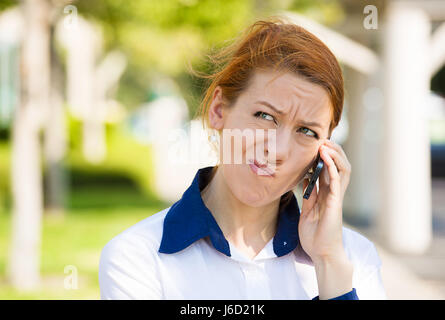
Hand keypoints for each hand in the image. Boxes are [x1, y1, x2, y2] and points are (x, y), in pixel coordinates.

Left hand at [298, 139, 351, 263]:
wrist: (322, 253)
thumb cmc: (315, 235)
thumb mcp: (307, 210)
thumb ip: (309, 194)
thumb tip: (306, 178)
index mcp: (327, 194)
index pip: (328, 169)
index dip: (324, 155)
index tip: (314, 144)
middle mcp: (334, 193)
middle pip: (339, 165)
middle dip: (332, 150)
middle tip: (321, 139)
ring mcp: (336, 196)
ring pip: (342, 169)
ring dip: (334, 154)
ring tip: (325, 143)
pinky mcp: (335, 202)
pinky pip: (336, 180)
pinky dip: (331, 166)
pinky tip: (325, 155)